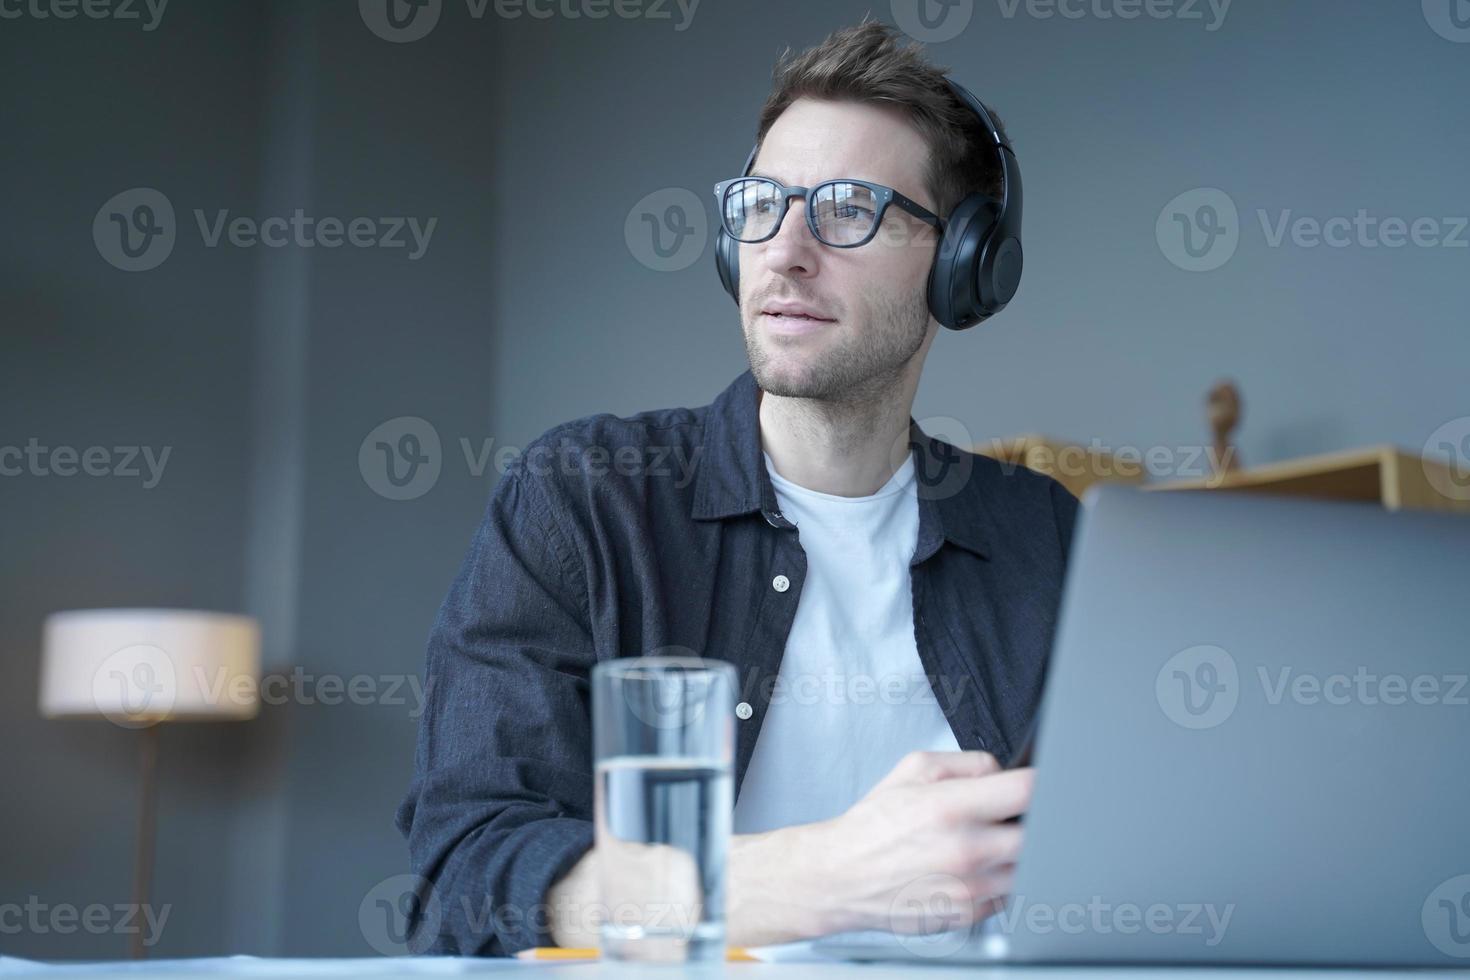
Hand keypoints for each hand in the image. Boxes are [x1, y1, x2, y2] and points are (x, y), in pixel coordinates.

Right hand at [809, 750, 1031, 935]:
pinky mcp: (970, 914)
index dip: (1043, 782)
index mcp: (951, 807)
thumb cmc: (875, 823)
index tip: (1040, 783)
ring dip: (1019, 850)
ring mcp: (971, 888)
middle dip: (1032, 818)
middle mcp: (965, 850)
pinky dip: (1003, 877)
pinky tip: (979, 866)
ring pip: (1030, 866)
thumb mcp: (914, 769)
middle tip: (1014, 813)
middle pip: (1039, 833)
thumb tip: (1005, 772)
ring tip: (992, 840)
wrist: (844, 875)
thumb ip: (969, 763)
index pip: (1027, 791)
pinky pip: (1011, 892)